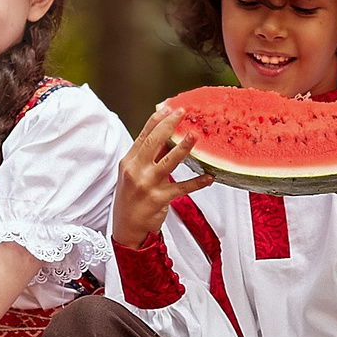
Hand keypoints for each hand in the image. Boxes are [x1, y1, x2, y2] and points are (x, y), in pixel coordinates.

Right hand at [112, 107, 212, 251]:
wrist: (127, 228)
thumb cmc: (132, 199)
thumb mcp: (133, 174)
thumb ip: (148, 157)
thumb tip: (166, 138)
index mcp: (129, 161)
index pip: (143, 135)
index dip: (157, 120)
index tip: (170, 108)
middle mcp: (136, 171)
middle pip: (154, 142)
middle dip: (169, 125)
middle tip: (183, 112)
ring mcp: (147, 185)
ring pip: (168, 162)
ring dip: (183, 148)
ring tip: (195, 135)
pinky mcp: (159, 199)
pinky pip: (182, 188)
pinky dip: (197, 183)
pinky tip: (209, 177)